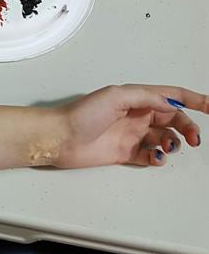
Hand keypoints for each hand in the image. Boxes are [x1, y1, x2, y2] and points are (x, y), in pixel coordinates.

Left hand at [53, 84, 205, 168]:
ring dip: (173, 143)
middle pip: (173, 120)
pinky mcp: (125, 153)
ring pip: (165, 139)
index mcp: (137, 98)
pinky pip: (150, 155)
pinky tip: (155, 157)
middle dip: (188, 127)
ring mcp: (132, 134)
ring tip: (167, 147)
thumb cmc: (82, 114)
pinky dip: (158, 157)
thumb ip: (146, 98)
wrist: (60, 138)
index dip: (194, 100)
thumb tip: (171, 103)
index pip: (172, 96)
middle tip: (194, 139)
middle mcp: (137, 115)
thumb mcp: (116, 96)